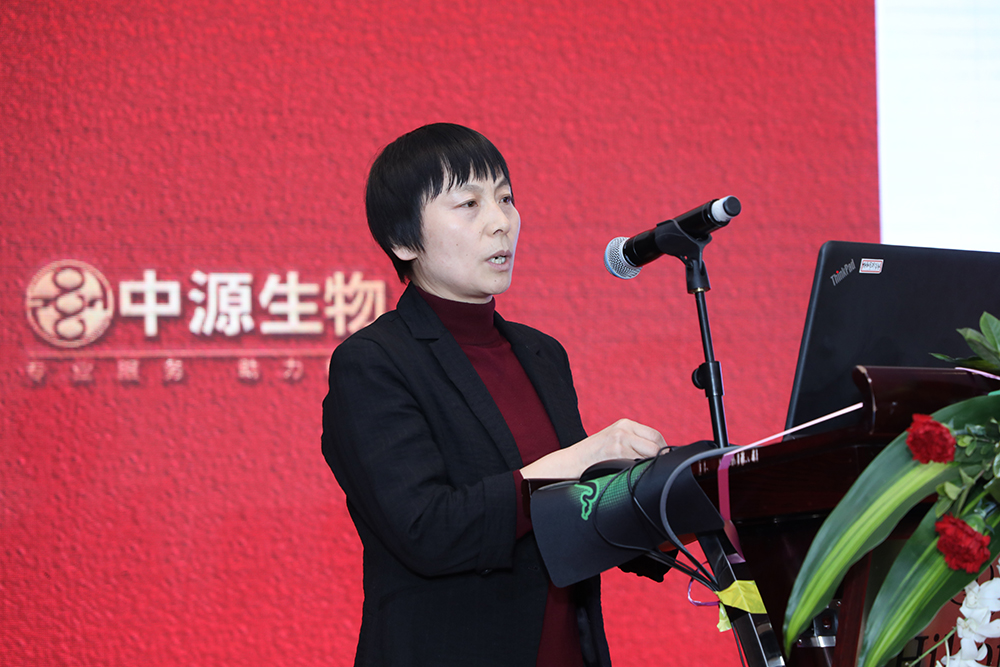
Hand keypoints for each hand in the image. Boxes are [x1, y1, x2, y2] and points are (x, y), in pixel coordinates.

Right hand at [520, 419, 666, 479]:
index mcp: (624, 424)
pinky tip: (628, 476)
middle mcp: (624, 429)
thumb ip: (633, 443)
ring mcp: (620, 439)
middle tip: (653, 471)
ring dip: (648, 467)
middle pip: (657, 444)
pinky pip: (639, 464)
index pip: (656, 435)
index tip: (660, 462)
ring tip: (637, 474)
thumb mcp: (613, 441)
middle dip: (658, 459)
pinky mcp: (616, 452)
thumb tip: (659, 457)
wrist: (569, 464)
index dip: (662, 450)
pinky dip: (638, 472)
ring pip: (650, 455)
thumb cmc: (593, 458)